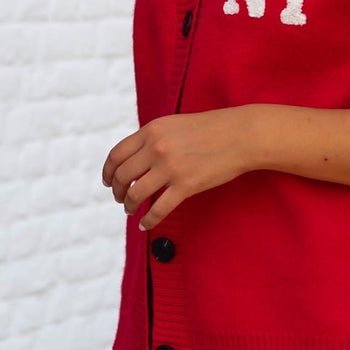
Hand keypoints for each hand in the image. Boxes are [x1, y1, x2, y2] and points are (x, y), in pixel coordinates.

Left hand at [102, 108, 259, 231]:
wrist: (241, 135)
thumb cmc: (211, 129)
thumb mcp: (174, 124)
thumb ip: (153, 138)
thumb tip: (134, 158)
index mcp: (151, 130)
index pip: (117, 154)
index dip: (108, 171)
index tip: (108, 182)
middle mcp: (156, 148)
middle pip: (122, 176)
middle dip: (117, 190)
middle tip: (119, 198)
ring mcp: (170, 167)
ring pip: (135, 194)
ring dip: (129, 205)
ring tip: (130, 210)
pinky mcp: (186, 186)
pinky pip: (158, 209)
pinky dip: (148, 220)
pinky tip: (145, 225)